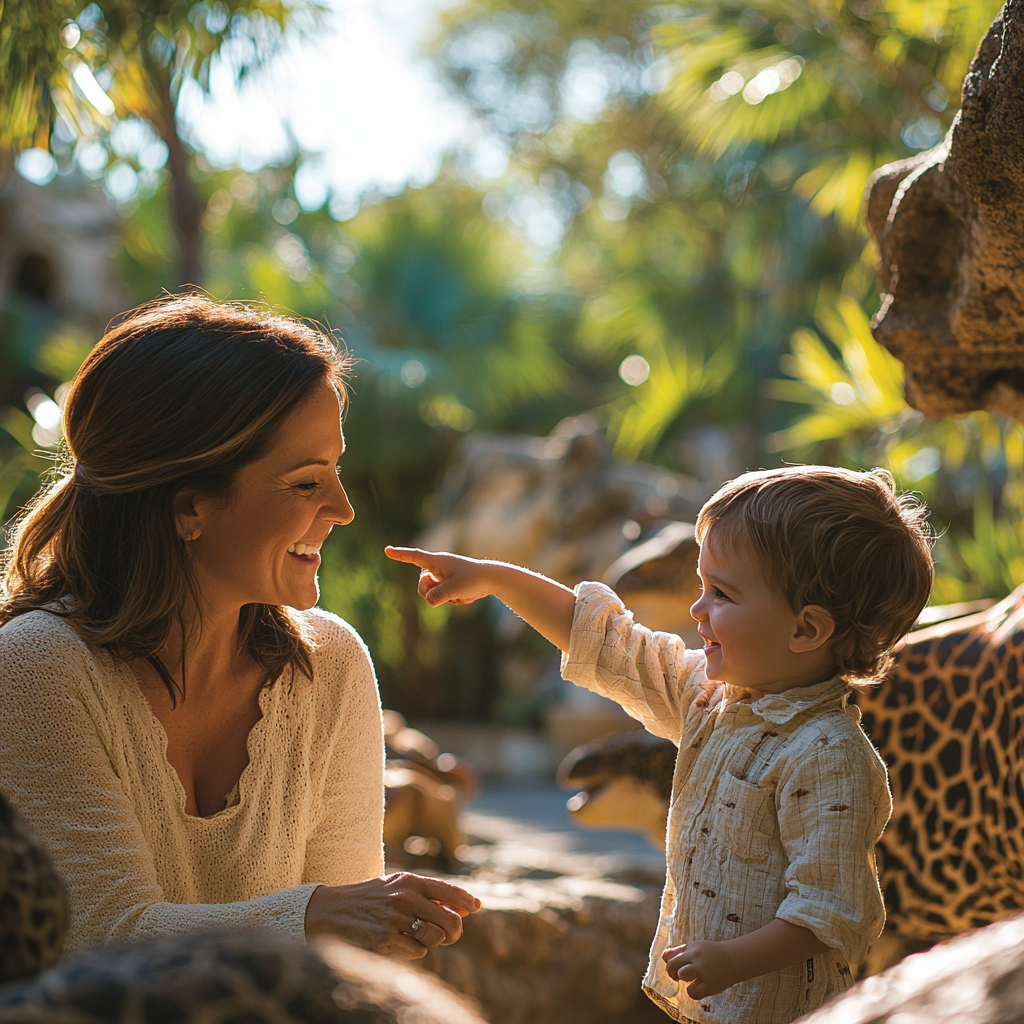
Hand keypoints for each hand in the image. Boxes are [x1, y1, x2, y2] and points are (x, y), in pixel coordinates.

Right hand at [305, 872, 480, 958]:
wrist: (333, 910)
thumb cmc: (372, 897)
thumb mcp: (398, 886)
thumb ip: (429, 894)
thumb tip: (465, 907)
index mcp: (410, 880)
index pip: (449, 890)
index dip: (466, 900)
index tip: (477, 906)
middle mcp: (405, 897)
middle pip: (449, 920)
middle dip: (455, 930)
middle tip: (450, 934)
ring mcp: (395, 919)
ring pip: (435, 938)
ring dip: (432, 941)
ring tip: (418, 934)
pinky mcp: (385, 940)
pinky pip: (417, 951)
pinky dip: (414, 950)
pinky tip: (400, 941)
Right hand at [384, 547, 496, 606]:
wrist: (491, 580)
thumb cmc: (474, 579)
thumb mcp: (456, 589)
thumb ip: (440, 596)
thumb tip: (429, 601)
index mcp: (438, 561)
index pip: (415, 557)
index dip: (400, 554)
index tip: (387, 550)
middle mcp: (437, 568)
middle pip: (421, 585)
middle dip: (430, 594)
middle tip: (446, 595)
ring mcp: (441, 577)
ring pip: (429, 594)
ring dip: (441, 598)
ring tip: (457, 594)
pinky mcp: (447, 586)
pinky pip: (440, 597)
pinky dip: (449, 600)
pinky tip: (462, 595)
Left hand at [663, 940, 740, 999]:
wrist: (735, 960)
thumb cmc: (712, 955)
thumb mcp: (696, 948)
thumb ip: (679, 951)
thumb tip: (663, 957)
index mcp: (692, 947)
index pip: (671, 955)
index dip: (671, 963)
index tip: (678, 966)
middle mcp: (697, 956)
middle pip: (672, 964)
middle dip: (672, 971)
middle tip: (679, 974)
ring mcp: (703, 970)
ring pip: (682, 975)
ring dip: (685, 978)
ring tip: (694, 977)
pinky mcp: (710, 985)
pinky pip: (692, 992)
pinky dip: (693, 991)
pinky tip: (699, 986)